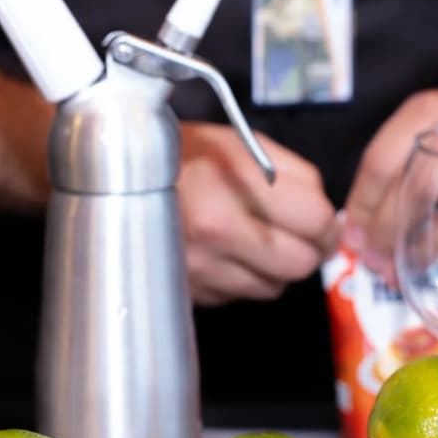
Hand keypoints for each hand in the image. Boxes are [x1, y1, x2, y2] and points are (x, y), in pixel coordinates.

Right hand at [179, 121, 338, 305]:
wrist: (109, 178)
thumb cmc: (178, 154)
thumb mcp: (237, 142)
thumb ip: (291, 173)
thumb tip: (327, 215)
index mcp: (234, 180)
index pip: (315, 221)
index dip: (328, 226)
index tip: (325, 225)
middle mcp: (216, 227)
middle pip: (299, 264)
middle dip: (308, 252)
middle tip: (301, 238)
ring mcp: (199, 264)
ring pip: (272, 287)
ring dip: (274, 269)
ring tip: (256, 242)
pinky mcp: (186, 289)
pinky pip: (238, 295)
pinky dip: (242, 279)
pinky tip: (226, 254)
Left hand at [343, 80, 437, 284]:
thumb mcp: (413, 126)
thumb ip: (383, 171)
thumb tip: (355, 232)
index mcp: (427, 113)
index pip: (382, 164)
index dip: (362, 207)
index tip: (352, 238)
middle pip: (419, 191)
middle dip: (389, 235)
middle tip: (374, 263)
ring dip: (428, 255)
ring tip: (403, 275)